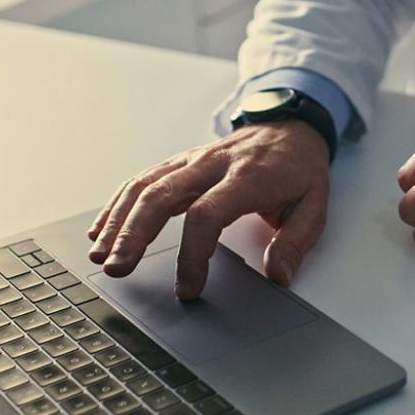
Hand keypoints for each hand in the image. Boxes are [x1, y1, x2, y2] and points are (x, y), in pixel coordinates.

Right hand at [87, 120, 329, 298]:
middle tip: (117, 268)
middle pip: (162, 196)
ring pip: (145, 186)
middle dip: (134, 235)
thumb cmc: (299, 170)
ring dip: (118, 221)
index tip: (187, 287)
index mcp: (246, 177)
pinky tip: (102, 229)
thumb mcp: (314, 207)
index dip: (193, 254)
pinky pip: (142, 180)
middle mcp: (212, 165)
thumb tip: (279, 277)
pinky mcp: (180, 163)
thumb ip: (295, 243)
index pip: (207, 214)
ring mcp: (192, 161)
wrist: (291, 127)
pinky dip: (118, 204)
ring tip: (99, 254)